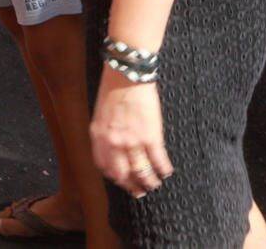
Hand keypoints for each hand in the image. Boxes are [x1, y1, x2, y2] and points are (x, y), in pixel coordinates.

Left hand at [91, 78, 171, 197]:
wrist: (127, 75)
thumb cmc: (113, 90)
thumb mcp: (100, 114)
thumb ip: (104, 133)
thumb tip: (112, 148)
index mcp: (99, 137)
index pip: (104, 166)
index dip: (113, 177)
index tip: (121, 180)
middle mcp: (114, 143)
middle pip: (122, 175)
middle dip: (132, 186)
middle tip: (139, 191)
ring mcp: (132, 142)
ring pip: (142, 172)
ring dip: (149, 182)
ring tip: (154, 184)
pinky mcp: (151, 137)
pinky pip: (158, 160)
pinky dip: (163, 169)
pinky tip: (166, 171)